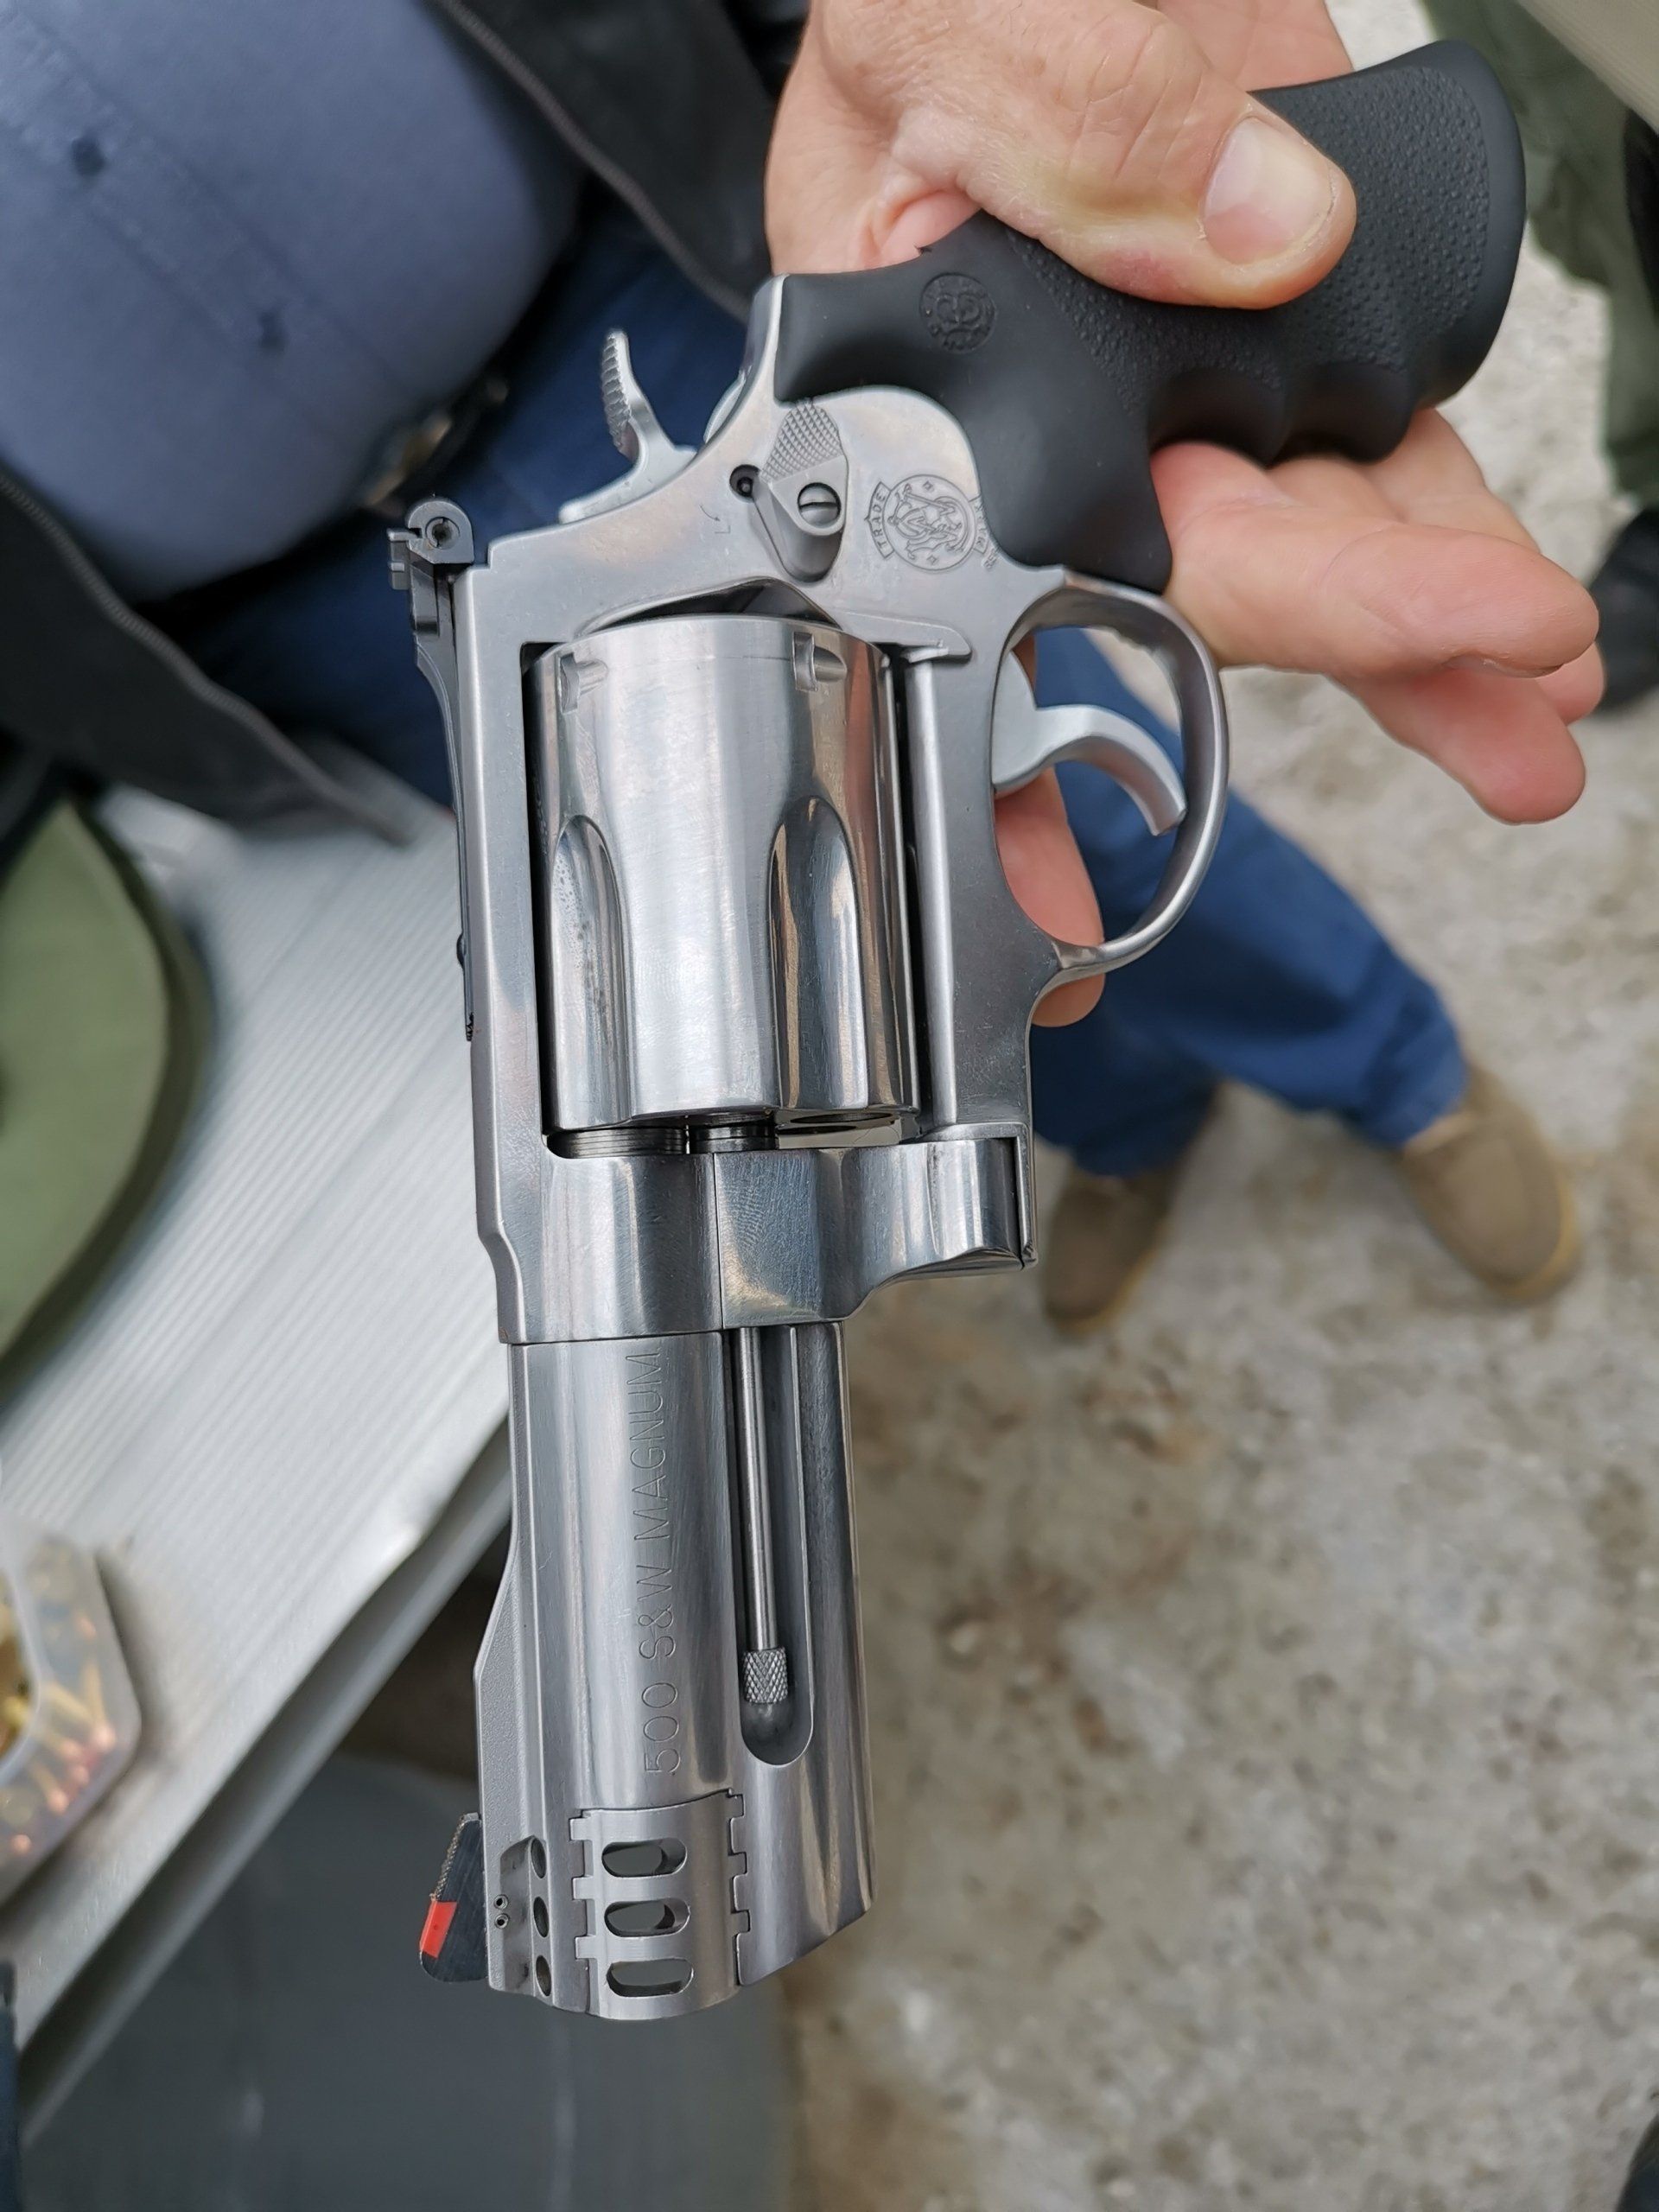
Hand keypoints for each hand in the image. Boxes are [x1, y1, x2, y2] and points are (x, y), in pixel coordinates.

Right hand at [768, 0, 1600, 1025]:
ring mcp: (1181, 391)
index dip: (1202, 622)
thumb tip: (1266, 236)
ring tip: (1542, 677)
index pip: (1062, 549)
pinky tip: (1514, 606)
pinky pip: (1368, 459)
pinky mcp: (1281, 333)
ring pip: (1308, 543)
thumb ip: (1080, 122)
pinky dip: (1442, 531)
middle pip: (1214, 577)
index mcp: (938, 388)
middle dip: (1369, 635)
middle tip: (1505, 661)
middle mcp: (1063, 423)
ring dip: (1426, 630)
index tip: (1341, 624)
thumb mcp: (936, 32)